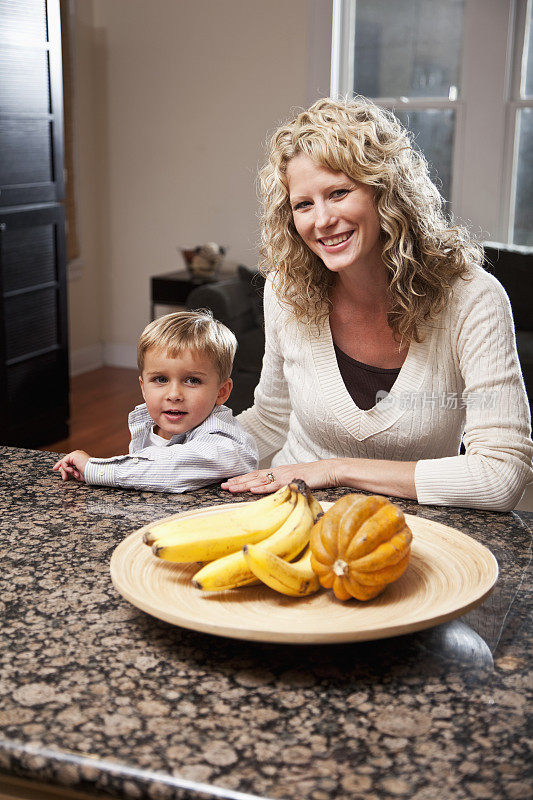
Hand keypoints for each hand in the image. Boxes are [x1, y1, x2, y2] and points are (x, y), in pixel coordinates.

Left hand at [52, 450, 89, 481]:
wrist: (93, 472)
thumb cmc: (89, 474)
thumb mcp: (77, 473)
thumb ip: (70, 471)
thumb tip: (61, 470)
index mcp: (79, 458)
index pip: (68, 460)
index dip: (62, 466)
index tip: (57, 470)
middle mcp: (77, 454)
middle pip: (65, 461)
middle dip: (63, 470)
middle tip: (64, 478)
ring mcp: (76, 454)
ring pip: (64, 462)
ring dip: (65, 471)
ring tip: (71, 475)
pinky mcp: (74, 455)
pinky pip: (64, 462)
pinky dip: (66, 468)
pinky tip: (72, 471)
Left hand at [221, 459, 340, 493]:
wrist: (329, 470)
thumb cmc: (315, 476)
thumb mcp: (296, 480)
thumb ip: (284, 484)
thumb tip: (275, 491)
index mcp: (278, 471)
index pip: (256, 475)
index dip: (242, 478)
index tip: (229, 482)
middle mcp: (278, 471)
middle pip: (254, 476)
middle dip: (237, 481)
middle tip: (223, 486)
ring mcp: (283, 475)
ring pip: (259, 480)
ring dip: (244, 484)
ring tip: (231, 488)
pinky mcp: (291, 481)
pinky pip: (273, 485)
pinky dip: (262, 487)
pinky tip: (251, 489)